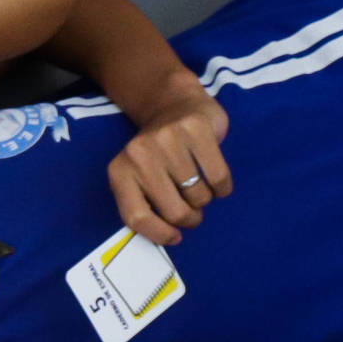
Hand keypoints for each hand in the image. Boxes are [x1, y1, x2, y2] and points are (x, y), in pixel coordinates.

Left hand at [110, 73, 230, 247]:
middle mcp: (139, 156)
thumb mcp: (138, 175)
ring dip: (205, 200)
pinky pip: (218, 176)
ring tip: (200, 189)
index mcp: (120, 172)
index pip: (136, 217)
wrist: (173, 103)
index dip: (158, 233)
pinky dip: (222, 187)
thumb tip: (164, 237)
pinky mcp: (196, 130)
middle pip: (173, 211)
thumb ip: (143, 202)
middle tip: (194, 214)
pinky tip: (218, 183)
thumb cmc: (157, 152)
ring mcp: (167, 141)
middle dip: (190, 219)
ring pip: (198, 195)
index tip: (175, 237)